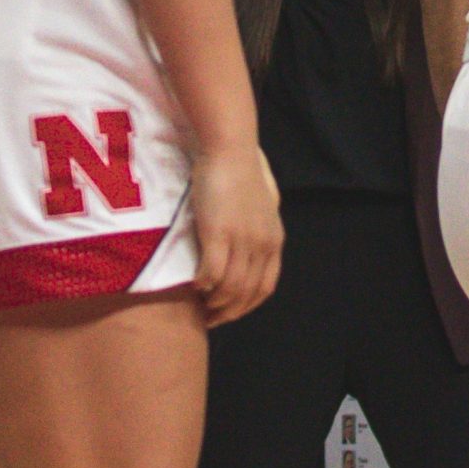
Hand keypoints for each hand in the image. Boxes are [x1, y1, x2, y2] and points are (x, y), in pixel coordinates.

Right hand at [191, 146, 283, 325]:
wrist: (230, 149)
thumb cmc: (242, 172)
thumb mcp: (263, 206)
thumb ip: (261, 227)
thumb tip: (252, 244)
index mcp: (274, 241)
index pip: (264, 288)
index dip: (246, 306)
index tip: (229, 313)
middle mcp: (262, 245)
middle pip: (246, 294)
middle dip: (227, 312)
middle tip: (209, 318)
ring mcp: (241, 241)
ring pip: (228, 289)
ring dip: (213, 304)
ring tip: (199, 307)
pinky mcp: (218, 234)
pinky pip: (211, 274)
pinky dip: (202, 286)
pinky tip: (194, 286)